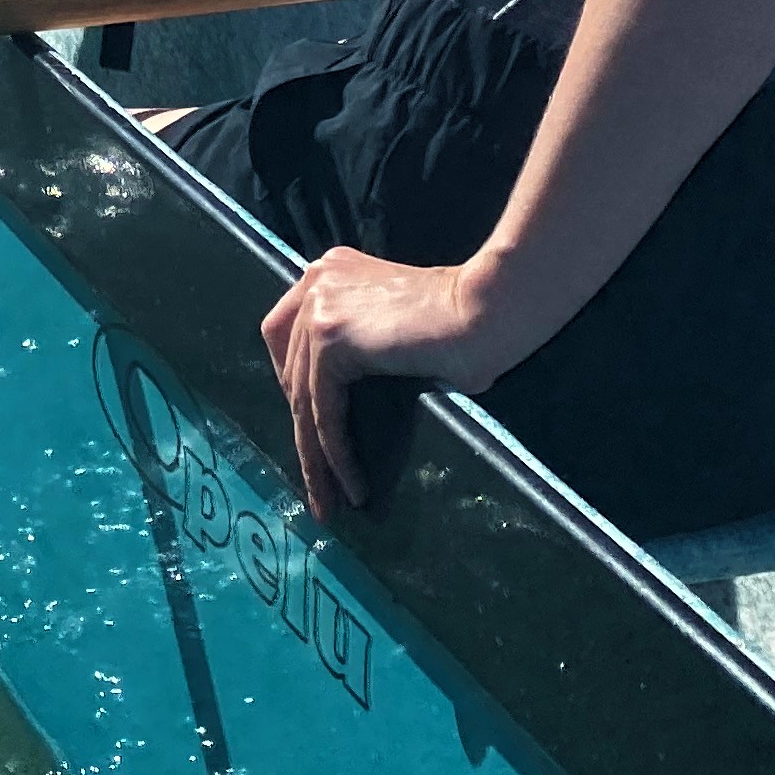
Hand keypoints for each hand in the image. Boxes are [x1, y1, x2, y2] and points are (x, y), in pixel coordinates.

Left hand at [257, 248, 528, 522]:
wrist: (487, 313)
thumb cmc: (462, 326)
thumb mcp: (392, 323)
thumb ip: (360, 339)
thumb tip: (335, 399)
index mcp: (329, 273)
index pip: (287, 336)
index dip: (297, 388)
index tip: (312, 434)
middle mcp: (315, 282)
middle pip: (291, 371)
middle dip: (302, 431)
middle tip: (318, 483)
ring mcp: (319, 307)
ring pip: (305, 399)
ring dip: (315, 458)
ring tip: (329, 502)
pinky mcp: (331, 338)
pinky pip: (324, 411)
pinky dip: (335, 454)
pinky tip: (352, 486)